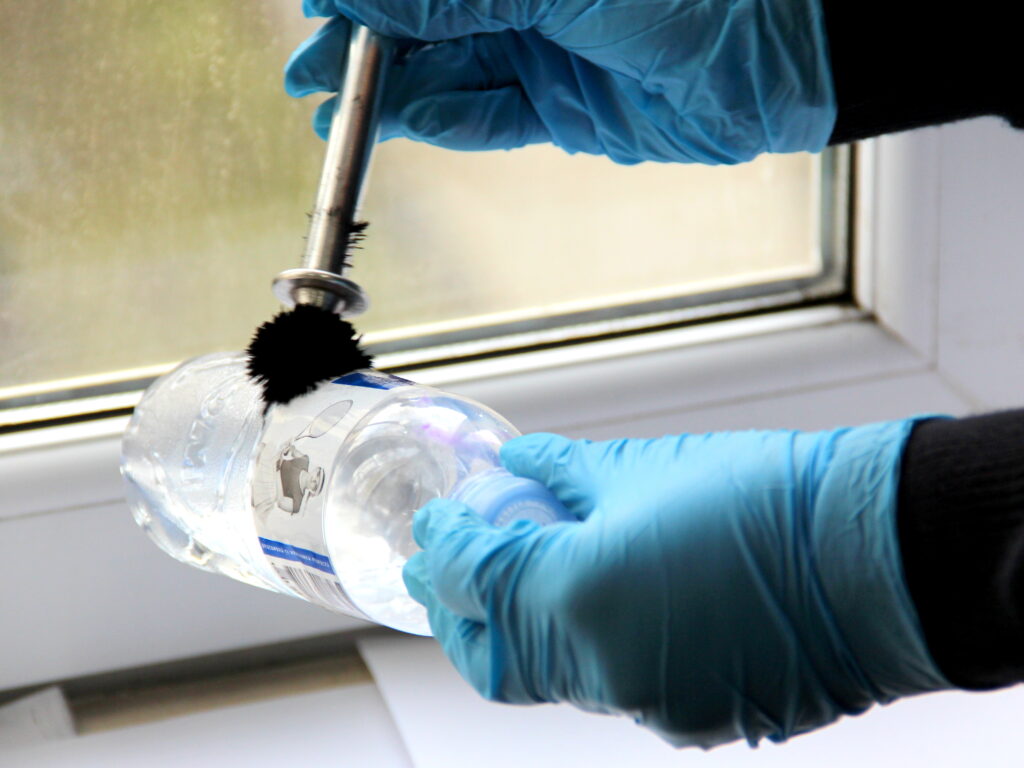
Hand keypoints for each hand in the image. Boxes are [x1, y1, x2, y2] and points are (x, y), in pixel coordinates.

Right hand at [286, 0, 835, 163]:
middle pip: (426, 23)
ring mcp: (544, 51)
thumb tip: (367, 5)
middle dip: (365, 47)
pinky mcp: (564, 109)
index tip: (318, 11)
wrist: (775, 58)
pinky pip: (493, 117)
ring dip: (393, 94)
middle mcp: (526, 1)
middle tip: (310, 70)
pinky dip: (451, 121)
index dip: (368, 1)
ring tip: (335, 110)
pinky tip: (408, 121)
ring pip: (450, 72)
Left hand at [402, 422, 949, 747]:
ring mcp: (645, 704)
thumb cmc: (765, 498)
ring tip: (516, 582)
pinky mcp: (686, 719)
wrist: (873, 555)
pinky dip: (584, 648)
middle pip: (494, 654)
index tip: (436, 522)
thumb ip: (561, 475)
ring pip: (550, 676)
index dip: (445, 545)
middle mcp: (602, 667)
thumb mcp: (645, 466)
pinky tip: (594, 606)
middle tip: (442, 575)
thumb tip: (517, 469)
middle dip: (457, 614)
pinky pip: (610, 687)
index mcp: (579, 595)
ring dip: (521, 631)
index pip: (477, 576)